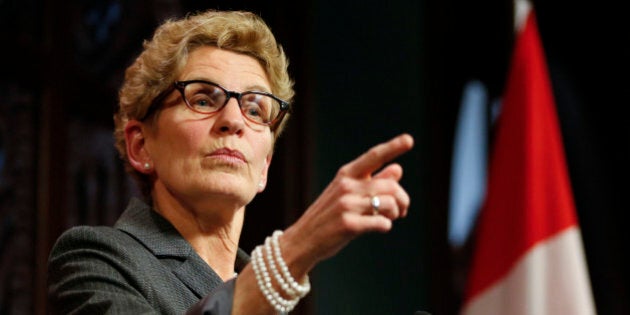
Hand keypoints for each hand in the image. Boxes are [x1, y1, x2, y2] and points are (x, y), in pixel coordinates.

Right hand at [281, 133, 413, 274]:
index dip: (393, 147)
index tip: (409, 139)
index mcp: (346, 175)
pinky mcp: (348, 225)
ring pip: (389, 204)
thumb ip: (373, 181)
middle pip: (390, 185)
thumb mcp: (347, 193)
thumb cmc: (328, 215)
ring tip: (390, 218)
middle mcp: (346, 186)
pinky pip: (382, 223)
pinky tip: (379, 228)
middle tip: (402, 210)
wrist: (303, 240)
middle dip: (403, 199)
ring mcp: (346, 205)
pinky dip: (386, 226)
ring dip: (396, 213)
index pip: (374, 157)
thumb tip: (398, 169)